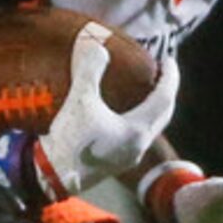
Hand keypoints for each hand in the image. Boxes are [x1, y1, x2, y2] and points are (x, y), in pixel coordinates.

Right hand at [33, 28, 178, 198]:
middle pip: (163, 115)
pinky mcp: (116, 162)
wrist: (52, 176)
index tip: (169, 60)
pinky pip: (137, 136)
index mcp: (137, 130)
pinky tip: (125, 114)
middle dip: (166, 92)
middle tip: (163, 74)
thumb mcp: (79, 101)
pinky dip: (138, 119)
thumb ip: (90, 71)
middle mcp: (138, 144)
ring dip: (153, 108)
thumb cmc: (70, 141)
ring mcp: (128, 156)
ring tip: (147, 91)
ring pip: (150, 127)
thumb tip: (96, 47)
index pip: (164, 98)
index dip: (170, 77)